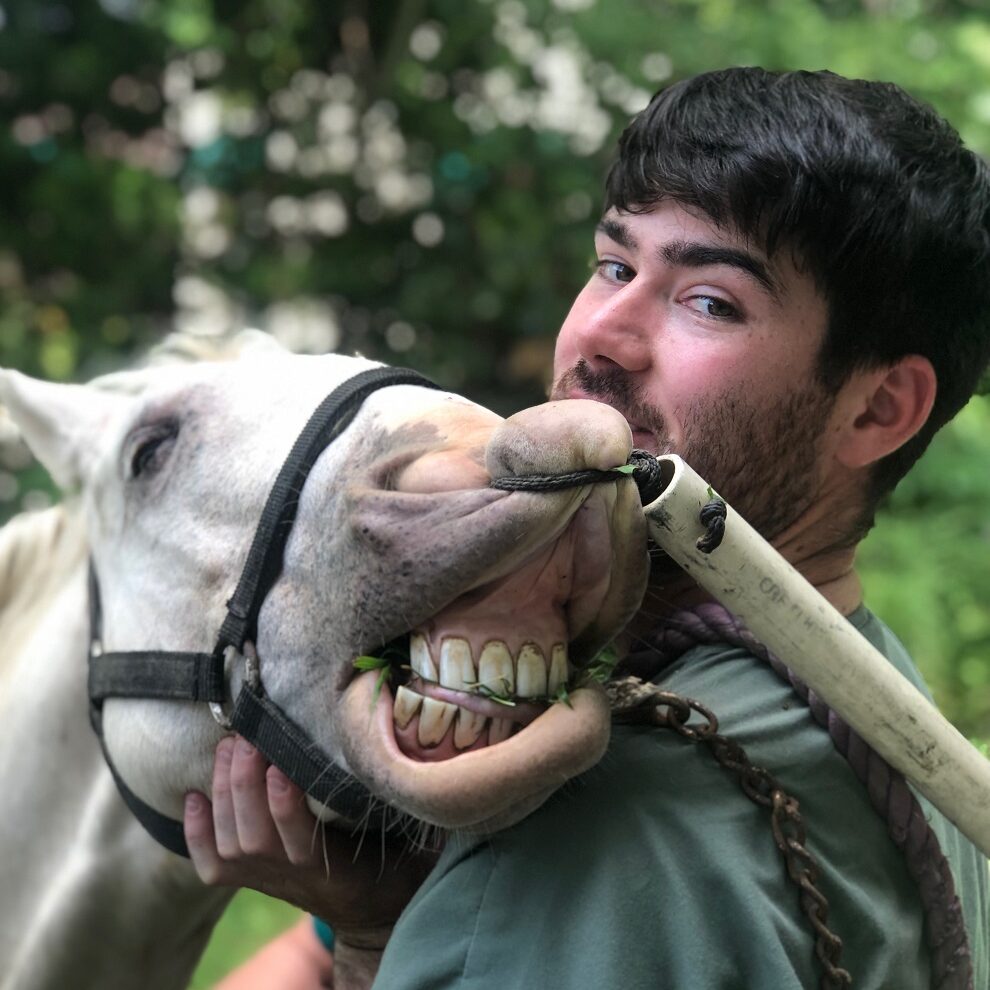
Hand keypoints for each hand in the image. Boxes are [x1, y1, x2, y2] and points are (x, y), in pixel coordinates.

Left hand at [183, 736, 438, 948]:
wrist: (370, 911)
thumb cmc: (390, 861)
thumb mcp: (404, 837)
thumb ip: (397, 802)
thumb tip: (399, 748)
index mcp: (334, 868)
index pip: (300, 841)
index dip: (284, 805)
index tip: (280, 765)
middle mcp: (292, 877)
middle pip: (253, 836)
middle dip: (244, 783)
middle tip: (248, 737)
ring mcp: (266, 881)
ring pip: (231, 843)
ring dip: (223, 792)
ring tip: (229, 747)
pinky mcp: (249, 881)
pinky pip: (211, 865)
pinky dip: (196, 832)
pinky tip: (194, 796)